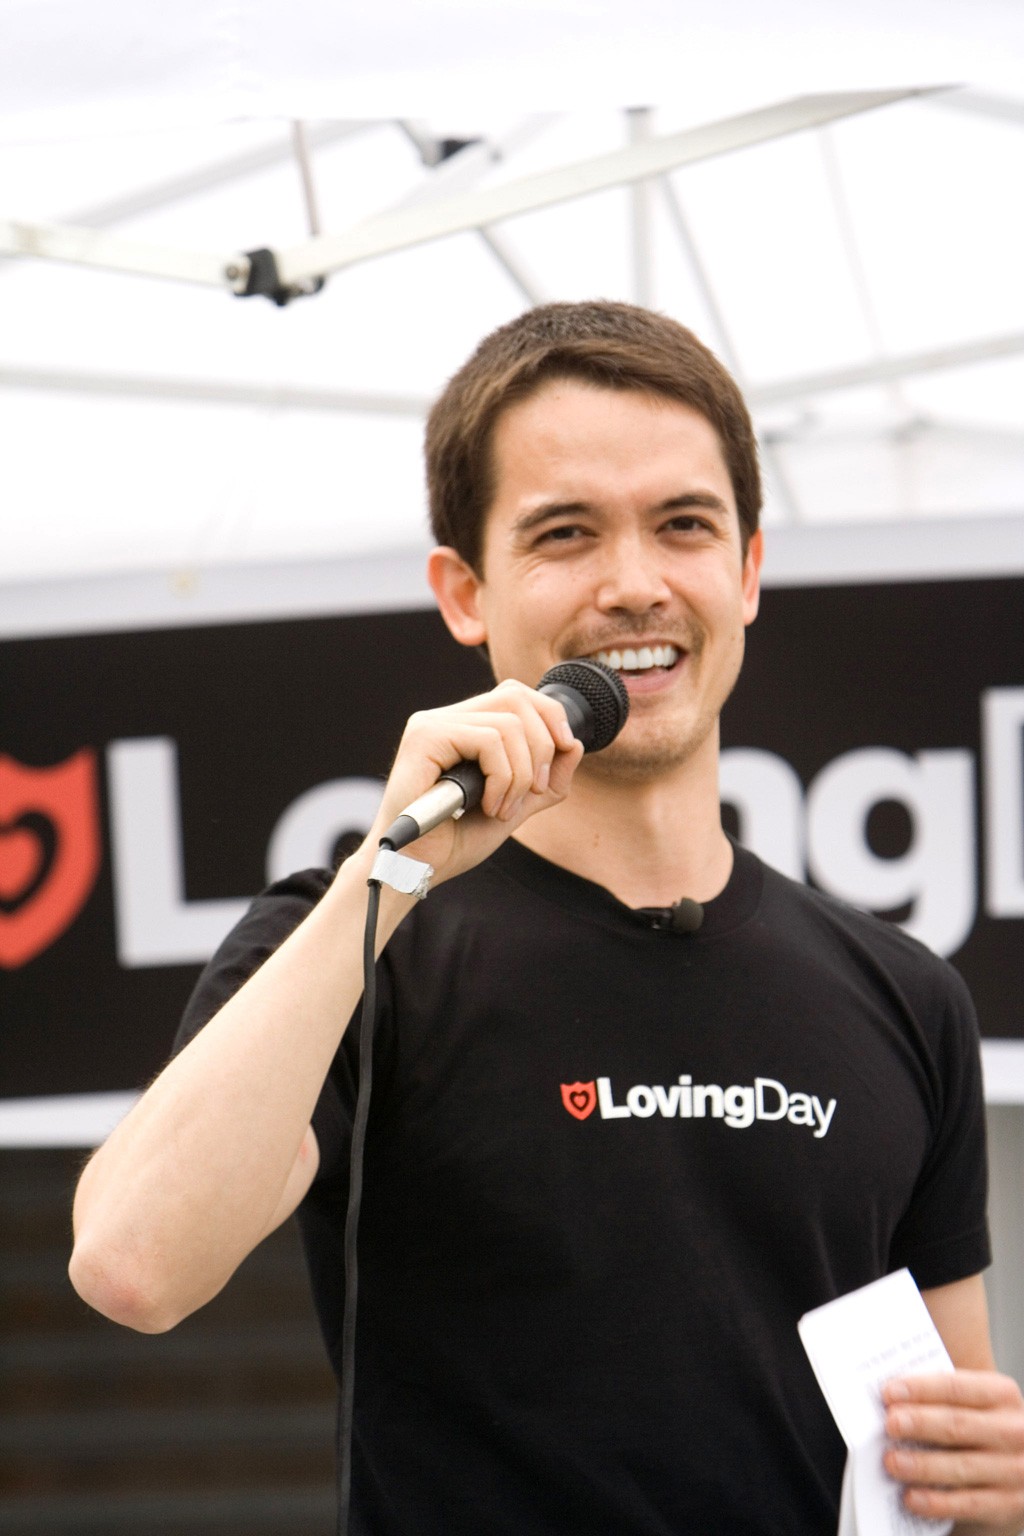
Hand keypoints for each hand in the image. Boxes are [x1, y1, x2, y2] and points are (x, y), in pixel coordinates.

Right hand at [364, 678, 583, 883]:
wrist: (418, 867)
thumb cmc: (456, 840)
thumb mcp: (517, 806)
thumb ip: (547, 779)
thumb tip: (575, 743)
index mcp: (464, 726)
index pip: (516, 695)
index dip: (549, 717)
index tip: (563, 752)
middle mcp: (446, 717)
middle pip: (516, 697)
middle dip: (543, 745)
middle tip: (536, 790)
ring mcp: (432, 724)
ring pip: (508, 724)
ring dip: (521, 774)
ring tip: (503, 809)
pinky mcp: (425, 737)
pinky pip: (488, 741)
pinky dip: (503, 779)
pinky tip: (489, 805)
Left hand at [882, 1370, 1023, 1530]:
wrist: (1013, 1473)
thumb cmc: (979, 1430)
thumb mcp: (972, 1405)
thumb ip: (939, 1399)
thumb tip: (889, 1400)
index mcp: (1001, 1394)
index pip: (956, 1387)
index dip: (921, 1389)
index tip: (889, 1392)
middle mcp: (1013, 1430)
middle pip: (959, 1425)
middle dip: (920, 1423)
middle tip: (890, 1424)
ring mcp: (1015, 1469)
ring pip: (962, 1467)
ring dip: (922, 1465)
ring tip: (891, 1461)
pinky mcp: (1009, 1504)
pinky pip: (968, 1504)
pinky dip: (937, 1502)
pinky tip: (910, 1498)